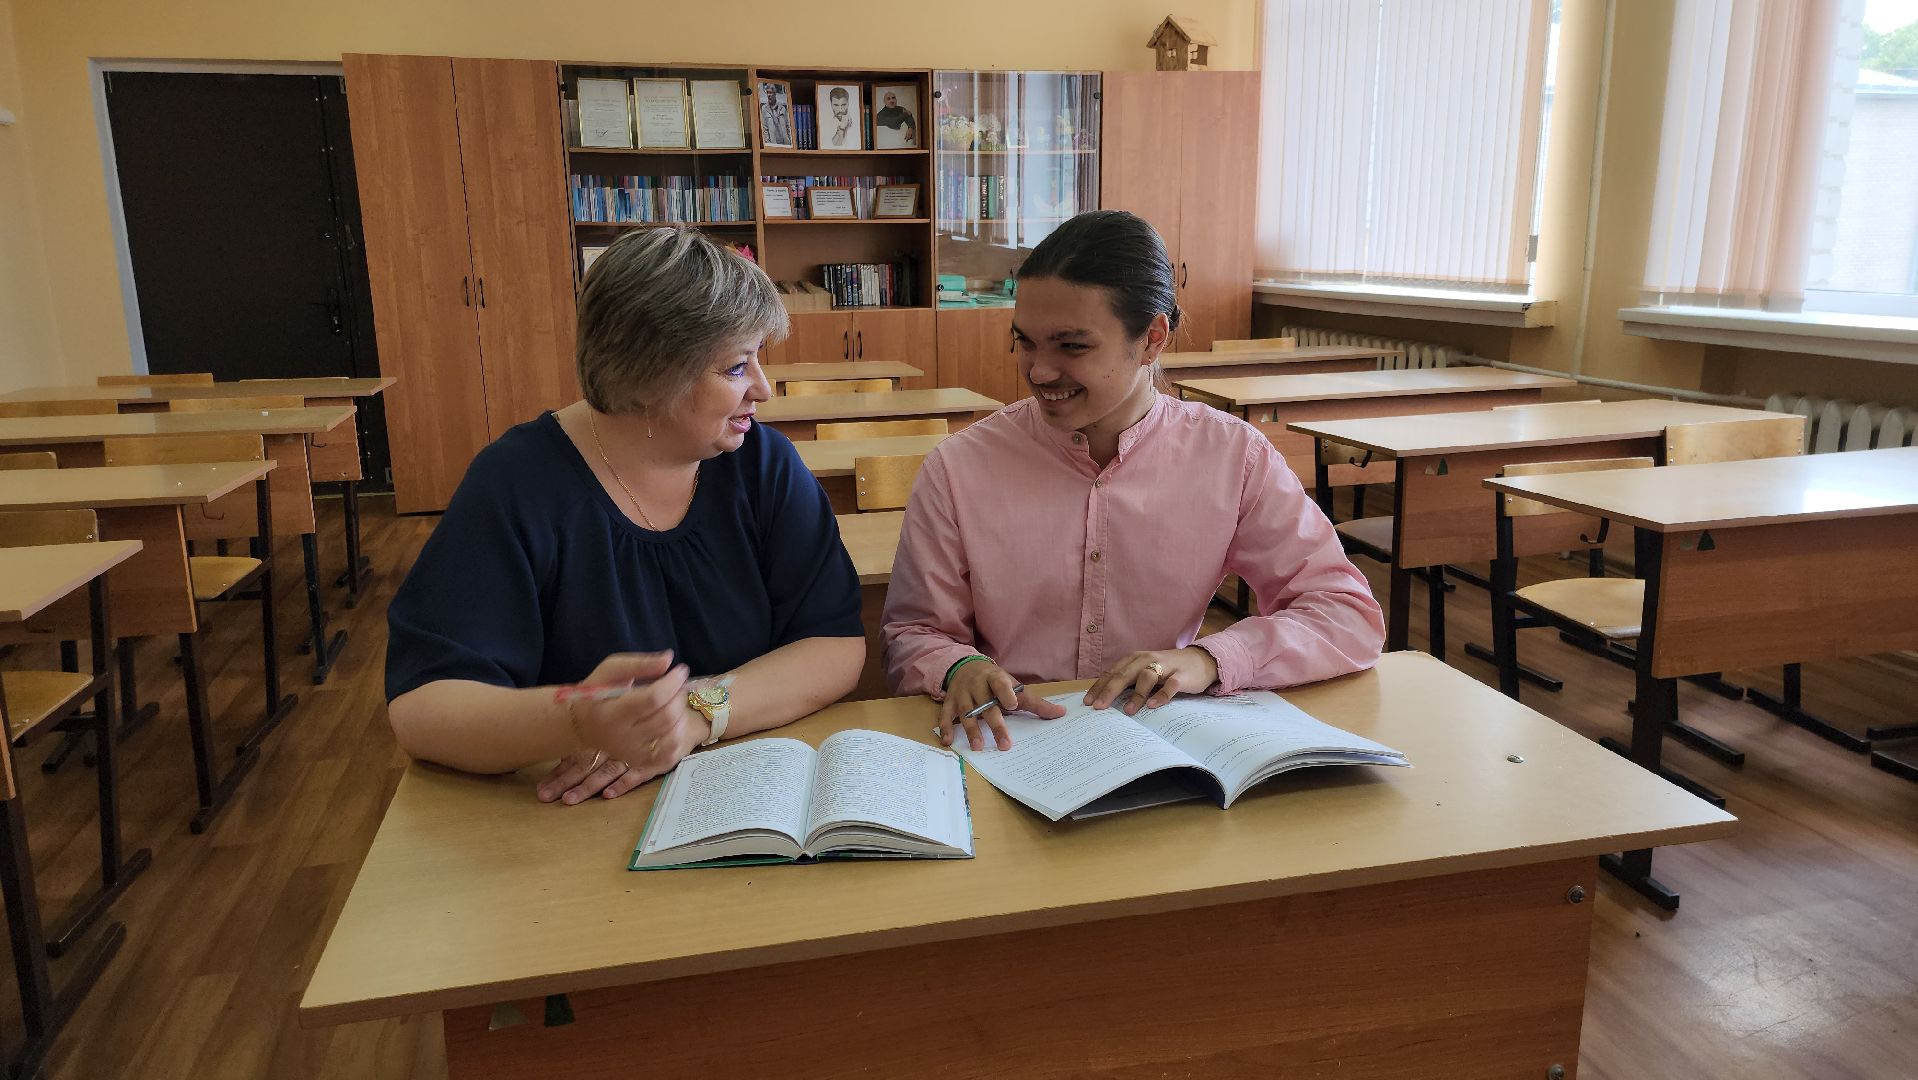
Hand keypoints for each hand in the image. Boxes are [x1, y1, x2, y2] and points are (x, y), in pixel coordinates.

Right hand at [538, 653, 702, 804]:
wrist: (583, 726)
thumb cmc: (597, 694)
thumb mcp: (610, 670)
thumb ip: (639, 664)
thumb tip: (668, 659)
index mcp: (612, 713)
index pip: (653, 699)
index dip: (672, 683)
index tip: (680, 670)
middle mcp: (623, 738)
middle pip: (666, 717)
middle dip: (678, 696)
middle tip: (677, 685)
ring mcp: (634, 754)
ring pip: (673, 737)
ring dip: (681, 715)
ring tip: (673, 702)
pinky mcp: (642, 762)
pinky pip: (672, 754)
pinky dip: (679, 736)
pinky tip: (673, 722)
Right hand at [939, 659, 1064, 750]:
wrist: (965, 666)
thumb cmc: (995, 682)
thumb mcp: (1014, 686)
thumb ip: (1035, 702)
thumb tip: (1061, 713)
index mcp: (995, 678)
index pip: (1000, 684)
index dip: (1006, 693)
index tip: (1012, 705)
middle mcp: (977, 685)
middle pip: (986, 705)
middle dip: (995, 724)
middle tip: (1004, 744)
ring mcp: (962, 694)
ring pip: (966, 712)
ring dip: (971, 730)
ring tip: (978, 747)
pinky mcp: (949, 702)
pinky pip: (945, 715)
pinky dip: (945, 728)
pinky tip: (948, 742)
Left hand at [1084, 647, 1218, 714]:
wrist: (1200, 661)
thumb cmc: (1166, 670)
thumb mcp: (1144, 672)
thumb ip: (1128, 681)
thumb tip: (1104, 699)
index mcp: (1135, 658)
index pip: (1112, 672)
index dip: (1099, 687)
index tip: (1087, 702)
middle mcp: (1148, 659)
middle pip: (1125, 674)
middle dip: (1110, 691)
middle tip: (1099, 707)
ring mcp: (1166, 667)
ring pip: (1147, 677)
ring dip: (1136, 694)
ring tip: (1126, 711)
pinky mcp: (1182, 676)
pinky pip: (1171, 685)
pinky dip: (1161, 695)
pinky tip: (1152, 706)